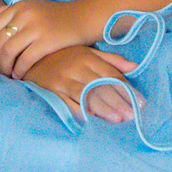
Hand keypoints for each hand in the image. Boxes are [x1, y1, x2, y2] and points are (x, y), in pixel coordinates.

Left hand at [0, 0, 96, 77]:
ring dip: (4, 66)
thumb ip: (5, 13)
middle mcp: (25, 14)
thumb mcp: (29, 8)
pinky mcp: (47, 41)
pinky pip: (25, 59)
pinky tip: (20, 75)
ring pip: (9, 51)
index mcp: (19, 6)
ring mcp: (36, 27)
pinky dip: (19, 70)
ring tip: (7, 74)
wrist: (83, 18)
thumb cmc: (54, 16)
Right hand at [28, 45, 143, 124]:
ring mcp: (63, 79)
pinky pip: (67, 102)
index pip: (111, 74)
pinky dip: (79, 111)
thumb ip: (110, 60)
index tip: (141, 102)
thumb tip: (135, 66)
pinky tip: (92, 119)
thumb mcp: (86, 52)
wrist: (29, 58)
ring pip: (86, 95)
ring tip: (118, 120)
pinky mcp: (51, 90)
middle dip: (119, 101)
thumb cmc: (62, 56)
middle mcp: (76, 67)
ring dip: (103, 108)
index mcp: (87, 57)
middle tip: (133, 115)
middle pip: (102, 86)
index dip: (127, 89)